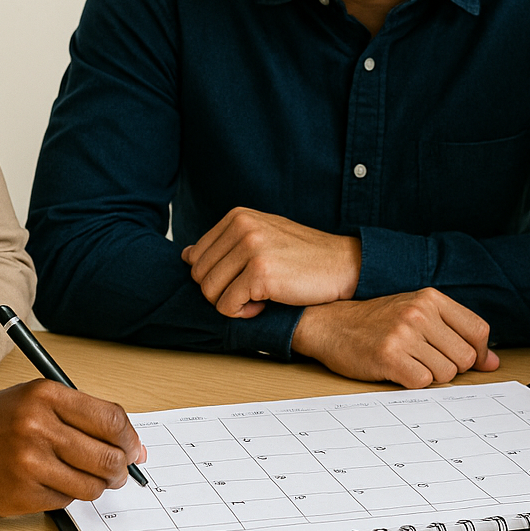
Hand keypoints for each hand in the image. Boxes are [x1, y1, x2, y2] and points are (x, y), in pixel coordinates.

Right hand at [0, 379, 146, 514]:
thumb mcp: (32, 400)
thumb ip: (81, 415)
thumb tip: (134, 446)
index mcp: (45, 395)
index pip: (112, 419)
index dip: (130, 438)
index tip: (133, 448)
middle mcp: (38, 426)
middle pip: (108, 455)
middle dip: (120, 467)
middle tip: (119, 471)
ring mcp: (30, 463)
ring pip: (92, 484)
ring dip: (97, 485)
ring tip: (84, 478)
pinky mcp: (22, 494)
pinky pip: (66, 500)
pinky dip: (67, 495)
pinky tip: (49, 483)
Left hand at [182, 207, 360, 317]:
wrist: (342, 265)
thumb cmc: (303, 256)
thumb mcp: (262, 236)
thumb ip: (225, 243)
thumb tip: (186, 254)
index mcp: (237, 216)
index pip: (196, 256)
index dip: (217, 276)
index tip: (244, 278)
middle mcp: (242, 227)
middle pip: (200, 275)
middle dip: (221, 291)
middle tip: (252, 291)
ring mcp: (250, 248)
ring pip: (210, 292)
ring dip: (232, 304)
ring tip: (259, 297)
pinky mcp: (259, 273)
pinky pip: (227, 306)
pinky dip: (243, 314)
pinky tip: (265, 305)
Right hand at [290, 288, 499, 388]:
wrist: (331, 324)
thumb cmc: (377, 322)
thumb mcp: (416, 313)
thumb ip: (455, 331)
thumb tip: (493, 362)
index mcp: (431, 298)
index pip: (478, 330)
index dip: (479, 353)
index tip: (470, 361)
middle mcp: (419, 312)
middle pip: (465, 357)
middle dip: (452, 367)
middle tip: (428, 362)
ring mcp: (404, 334)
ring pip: (446, 373)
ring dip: (431, 376)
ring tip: (410, 364)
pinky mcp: (389, 356)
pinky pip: (423, 383)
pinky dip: (414, 383)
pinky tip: (398, 371)